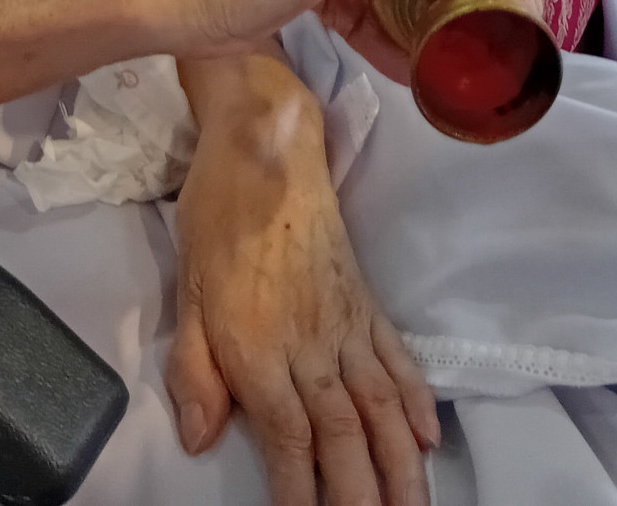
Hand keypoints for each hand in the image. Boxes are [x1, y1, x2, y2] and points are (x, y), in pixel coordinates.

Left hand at [168, 83, 436, 504]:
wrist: (266, 144)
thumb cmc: (218, 214)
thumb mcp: (187, 289)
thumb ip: (195, 369)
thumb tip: (200, 439)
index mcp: (261, 346)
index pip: (290, 438)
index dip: (303, 493)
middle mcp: (312, 342)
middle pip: (346, 433)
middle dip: (366, 494)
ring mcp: (347, 322)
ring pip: (382, 406)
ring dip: (402, 465)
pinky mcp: (366, 301)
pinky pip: (398, 356)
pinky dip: (417, 399)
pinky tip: (429, 436)